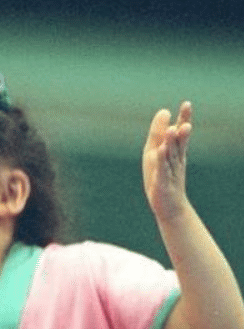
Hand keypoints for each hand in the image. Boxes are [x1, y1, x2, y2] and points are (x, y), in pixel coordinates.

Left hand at [142, 101, 192, 221]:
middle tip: (186, 116)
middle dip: (181, 130)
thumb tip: (164, 111)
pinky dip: (161, 161)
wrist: (170, 207)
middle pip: (178, 143)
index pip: (180, 133)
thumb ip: (160, 133)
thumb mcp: (158, 153)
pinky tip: (160, 151)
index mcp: (174, 152)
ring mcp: (169, 171)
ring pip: (171, 155)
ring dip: (171, 143)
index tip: (187, 104)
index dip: (184, 119)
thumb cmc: (162, 177)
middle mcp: (175, 160)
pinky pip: (162, 170)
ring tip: (172, 129)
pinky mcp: (162, 183)